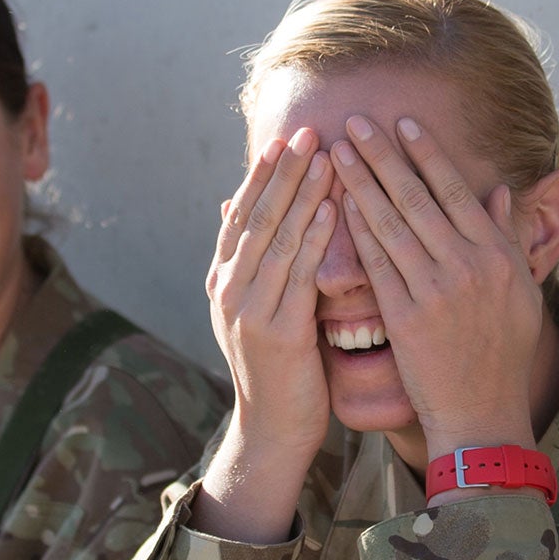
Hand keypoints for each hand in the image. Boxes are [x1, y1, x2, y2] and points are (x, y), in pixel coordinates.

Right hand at [193, 128, 339, 542]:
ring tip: (327, 157)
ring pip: (278, 239)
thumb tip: (230, 206)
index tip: (285, 139)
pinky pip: (299, 274)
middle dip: (284, 172)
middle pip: (257, 217)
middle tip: (308, 132)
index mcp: (222, 280)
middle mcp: (228, 290)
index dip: (262, 175)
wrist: (273, 428)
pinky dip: (317, 237)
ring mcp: (248, 311)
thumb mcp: (255, 308)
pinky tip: (336, 208)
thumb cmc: (277, 367)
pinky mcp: (276, 332)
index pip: (242, 214)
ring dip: (303, 194)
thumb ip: (249, 259)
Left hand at [328, 115, 544, 458]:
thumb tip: (500, 191)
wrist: (481, 413)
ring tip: (336, 152)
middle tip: (355, 122)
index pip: (456, 191)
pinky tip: (338, 205)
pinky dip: (357, 232)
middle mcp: (469, 266)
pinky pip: (376, 265)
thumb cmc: (501, 354)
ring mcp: (436, 291)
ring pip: (392, 225)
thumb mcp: (520, 293)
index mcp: (498, 255)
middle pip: (418, 198)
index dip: (426, 154)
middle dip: (383, 156)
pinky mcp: (407, 318)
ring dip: (361, 183)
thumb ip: (506, 238)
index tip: (402, 123)